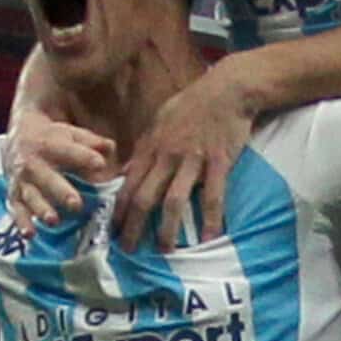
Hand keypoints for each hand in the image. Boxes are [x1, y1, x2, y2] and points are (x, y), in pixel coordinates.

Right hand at [3, 101, 116, 230]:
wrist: (17, 138)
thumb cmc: (52, 140)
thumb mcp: (70, 134)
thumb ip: (91, 143)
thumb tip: (111, 148)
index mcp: (50, 145)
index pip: (69, 151)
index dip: (85, 157)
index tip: (100, 165)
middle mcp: (33, 163)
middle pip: (48, 178)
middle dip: (61, 192)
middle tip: (76, 205)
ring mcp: (23, 181)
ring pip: (32, 197)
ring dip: (42, 210)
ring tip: (53, 221)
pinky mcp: (15, 196)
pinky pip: (17, 210)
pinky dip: (23, 222)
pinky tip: (30, 234)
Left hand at [107, 70, 254, 250]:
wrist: (227, 89)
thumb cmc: (192, 105)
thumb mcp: (158, 121)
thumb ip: (142, 149)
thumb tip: (125, 171)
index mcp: (151, 147)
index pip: (128, 185)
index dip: (119, 211)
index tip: (113, 232)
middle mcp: (167, 156)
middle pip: (144, 198)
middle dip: (134, 227)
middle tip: (129, 251)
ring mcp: (192, 160)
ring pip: (173, 202)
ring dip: (167, 229)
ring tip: (165, 250)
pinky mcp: (218, 163)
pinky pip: (213, 196)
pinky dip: (211, 219)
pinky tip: (210, 237)